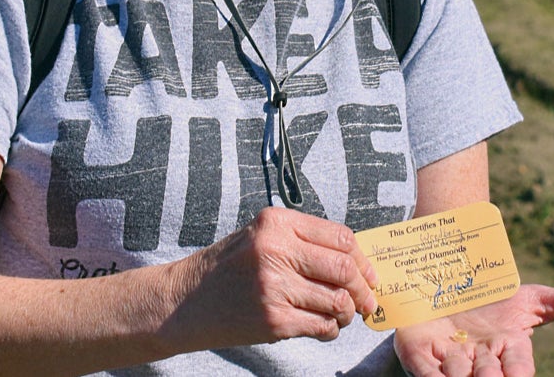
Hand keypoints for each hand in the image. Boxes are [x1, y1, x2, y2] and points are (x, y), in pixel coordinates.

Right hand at [163, 207, 379, 350]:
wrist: (184, 302)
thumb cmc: (228, 268)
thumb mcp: (261, 237)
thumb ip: (303, 241)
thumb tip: (356, 262)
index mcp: (277, 223)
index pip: (340, 237)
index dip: (362, 259)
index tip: (370, 274)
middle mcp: (276, 250)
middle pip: (343, 269)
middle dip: (363, 289)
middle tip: (367, 300)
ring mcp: (275, 287)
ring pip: (337, 301)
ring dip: (348, 312)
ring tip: (343, 314)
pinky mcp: (273, 320)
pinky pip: (321, 326)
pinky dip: (330, 329)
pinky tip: (323, 326)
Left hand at [393, 282, 553, 376]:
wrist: (451, 277)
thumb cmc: (497, 296)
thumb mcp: (535, 297)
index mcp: (510, 351)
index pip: (519, 369)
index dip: (517, 373)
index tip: (514, 370)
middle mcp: (480, 363)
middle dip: (489, 376)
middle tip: (488, 367)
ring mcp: (449, 361)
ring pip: (458, 375)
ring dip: (460, 371)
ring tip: (463, 354)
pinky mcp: (420, 356)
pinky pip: (424, 372)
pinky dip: (431, 375)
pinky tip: (439, 371)